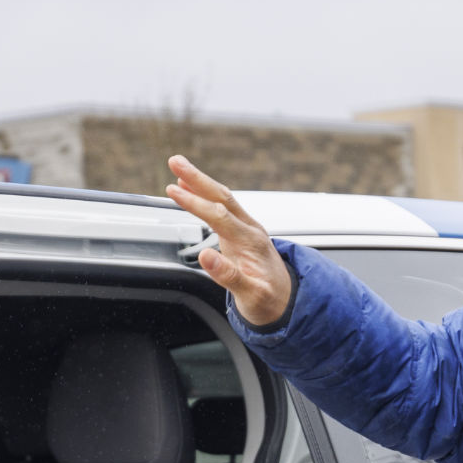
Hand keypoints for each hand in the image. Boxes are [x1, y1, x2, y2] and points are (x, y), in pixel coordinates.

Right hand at [165, 156, 294, 327]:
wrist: (288, 302)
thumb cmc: (270, 302)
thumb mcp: (252, 296)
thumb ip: (229, 276)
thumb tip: (205, 255)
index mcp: (251, 243)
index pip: (219, 216)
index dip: (195, 203)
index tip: (173, 190)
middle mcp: (250, 230)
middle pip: (222, 197)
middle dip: (197, 178)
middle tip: (175, 161)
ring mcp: (247, 229)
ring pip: (222, 198)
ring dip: (200, 181)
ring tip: (178, 166)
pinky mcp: (241, 232)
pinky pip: (222, 207)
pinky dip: (205, 194)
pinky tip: (190, 187)